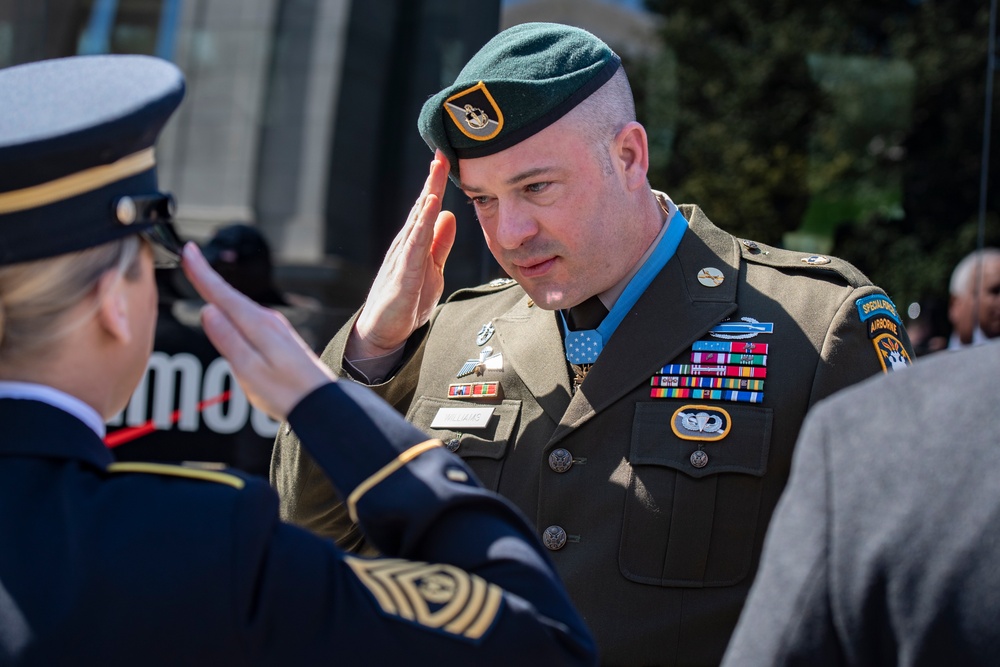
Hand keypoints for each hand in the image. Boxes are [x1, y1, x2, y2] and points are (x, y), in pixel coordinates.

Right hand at [180, 242, 334, 419]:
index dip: (202, 272)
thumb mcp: (250, 370)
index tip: (188, 250)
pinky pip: (250, 317)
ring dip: (220, 292)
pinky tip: (230, 310)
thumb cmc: (287, 392)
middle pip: (230, 296)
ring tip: (202, 278)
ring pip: (240, 307)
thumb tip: (208, 310)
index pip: (222, 294)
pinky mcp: (280, 339)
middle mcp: (268, 321)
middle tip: (188, 258)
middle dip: (208, 278)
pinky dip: (234, 307)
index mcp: (258, 325)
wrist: (322, 403)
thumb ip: (229, 340)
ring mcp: (276, 329)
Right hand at [347, 151, 456, 357]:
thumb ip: (440, 244)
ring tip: (437, 172)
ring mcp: (403, 258)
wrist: (384, 331)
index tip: (448, 157)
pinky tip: (429, 210)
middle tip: (442, 151)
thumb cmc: (406, 300)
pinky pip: (414, 247)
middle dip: (432, 179)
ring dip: (427, 195)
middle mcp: (406, 244)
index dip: (438, 182)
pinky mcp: (403, 275)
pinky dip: (422, 226)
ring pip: (417, 221)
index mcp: (415, 242)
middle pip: (421, 206)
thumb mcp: (432, 268)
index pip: (427, 206)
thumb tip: (448, 216)